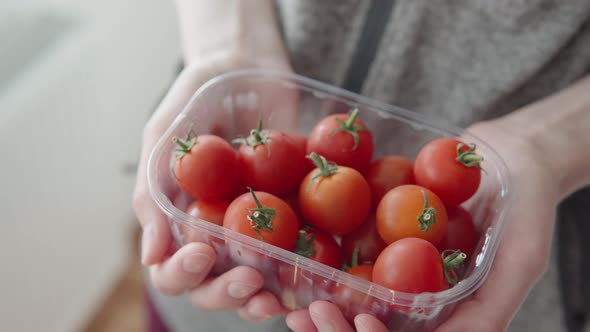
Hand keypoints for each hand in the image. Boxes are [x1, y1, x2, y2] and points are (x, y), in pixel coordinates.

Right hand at [132, 52, 292, 321]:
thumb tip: (150, 256)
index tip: (204, 252)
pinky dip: (307, 267)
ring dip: (267, 295)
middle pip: (217, 287)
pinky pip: (302, 249)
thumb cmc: (197, 97)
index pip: (174, 270)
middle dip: (230, 293)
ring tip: (280, 295)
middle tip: (251, 280)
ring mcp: (258, 226)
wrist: (246, 63)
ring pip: (259, 280)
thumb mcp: (164, 136)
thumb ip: (154, 192)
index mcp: (182, 222)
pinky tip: (318, 273)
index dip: (185, 274)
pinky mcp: (295, 212)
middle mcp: (218, 232)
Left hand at [285, 120, 559, 331]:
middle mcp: (425, 304)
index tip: (357, 326)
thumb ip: (490, 309)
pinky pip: (353, 263)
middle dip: (337, 331)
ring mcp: (404, 277)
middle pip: (372, 330)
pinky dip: (326, 269)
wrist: (510, 154)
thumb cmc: (526, 204)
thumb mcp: (521, 258)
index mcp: (455, 318)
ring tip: (294, 303)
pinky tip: (297, 263)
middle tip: (305, 317)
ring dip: (323, 310)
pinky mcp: (388, 246)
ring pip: (356, 305)